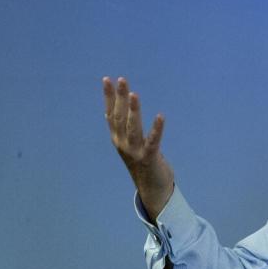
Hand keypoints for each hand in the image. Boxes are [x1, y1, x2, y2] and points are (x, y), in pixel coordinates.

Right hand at [102, 76, 174, 219]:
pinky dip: (157, 129)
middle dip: (120, 98)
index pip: (110, 114)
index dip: (108, 97)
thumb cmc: (144, 162)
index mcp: (117, 139)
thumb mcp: (131, 144)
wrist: (152, 189)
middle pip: (120, 117)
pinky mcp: (150, 158)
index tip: (107, 79)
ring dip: (133, 110)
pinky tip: (161, 116)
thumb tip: (123, 108)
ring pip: (133, 128)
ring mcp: (135, 151)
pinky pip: (153, 141)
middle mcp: (122, 144)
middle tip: (122, 80)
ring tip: (134, 94)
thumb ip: (127, 129)